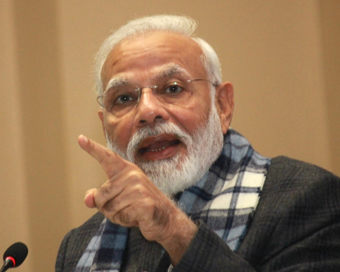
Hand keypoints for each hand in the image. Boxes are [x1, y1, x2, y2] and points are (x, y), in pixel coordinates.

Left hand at [78, 135, 196, 263]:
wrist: (166, 218)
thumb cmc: (138, 206)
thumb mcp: (117, 199)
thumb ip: (100, 197)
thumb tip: (88, 199)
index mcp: (126, 170)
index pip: (107, 158)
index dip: (92, 148)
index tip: (80, 138)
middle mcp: (132, 175)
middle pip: (101, 195)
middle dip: (106, 208)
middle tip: (125, 208)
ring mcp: (139, 189)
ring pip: (109, 208)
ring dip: (116, 216)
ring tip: (132, 212)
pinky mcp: (144, 204)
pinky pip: (121, 217)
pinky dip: (125, 222)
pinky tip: (137, 218)